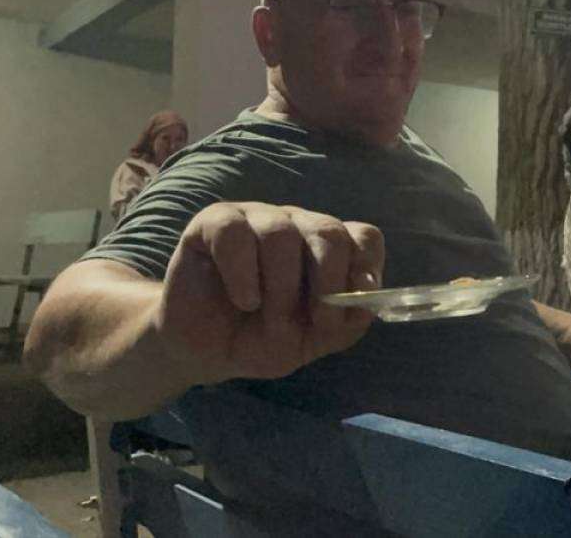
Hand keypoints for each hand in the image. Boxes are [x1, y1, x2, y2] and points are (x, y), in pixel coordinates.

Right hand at [154, 202, 381, 382]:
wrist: (203, 351)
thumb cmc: (261, 339)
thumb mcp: (311, 341)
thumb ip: (346, 320)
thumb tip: (367, 290)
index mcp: (328, 251)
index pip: (364, 237)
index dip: (365, 266)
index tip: (354, 299)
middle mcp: (298, 226)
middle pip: (328, 232)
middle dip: (326, 283)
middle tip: (313, 321)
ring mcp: (257, 219)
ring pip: (282, 234)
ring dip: (280, 286)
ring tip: (265, 315)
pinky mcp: (214, 222)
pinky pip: (235, 232)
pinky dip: (242, 272)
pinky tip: (243, 299)